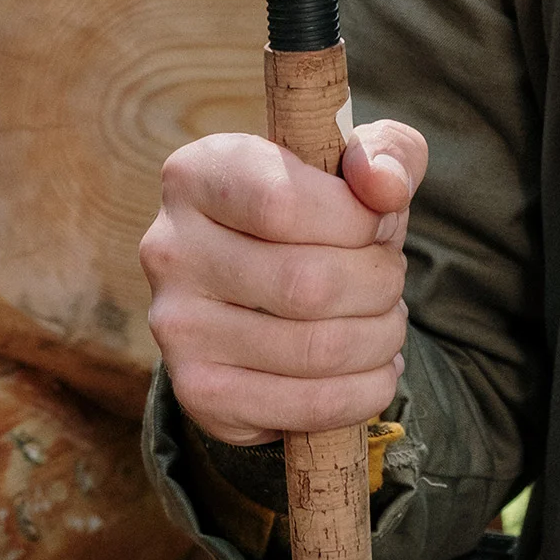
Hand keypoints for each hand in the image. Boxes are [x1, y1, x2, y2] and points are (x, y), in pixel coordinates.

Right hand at [141, 121, 427, 444]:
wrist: (275, 297)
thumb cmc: (327, 214)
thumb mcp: (364, 165)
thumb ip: (388, 155)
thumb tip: (384, 186)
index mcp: (199, 174)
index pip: (284, 202)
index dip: (359, 221)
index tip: (380, 223)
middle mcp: (169, 249)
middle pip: (310, 284)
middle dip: (382, 285)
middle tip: (389, 281)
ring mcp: (175, 327)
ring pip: (319, 348)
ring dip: (382, 338)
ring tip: (385, 322)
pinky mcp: (201, 392)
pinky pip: (312, 404)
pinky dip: (368, 390)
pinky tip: (371, 368)